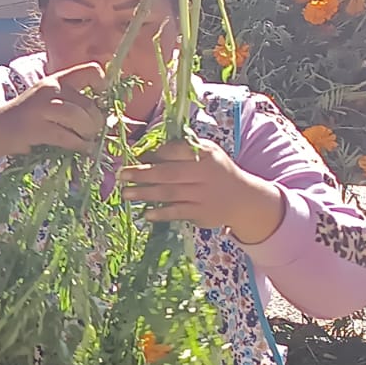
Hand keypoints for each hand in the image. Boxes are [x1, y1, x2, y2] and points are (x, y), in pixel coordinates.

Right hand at [0, 62, 107, 174]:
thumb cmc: (27, 118)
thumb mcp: (47, 101)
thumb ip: (71, 102)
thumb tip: (104, 117)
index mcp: (56, 80)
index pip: (90, 71)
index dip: (102, 85)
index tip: (102, 100)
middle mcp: (50, 89)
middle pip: (88, 103)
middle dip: (97, 121)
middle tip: (94, 132)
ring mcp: (41, 108)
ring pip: (79, 118)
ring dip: (88, 133)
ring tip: (87, 140)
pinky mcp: (36, 128)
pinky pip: (66, 137)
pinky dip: (78, 145)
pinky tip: (82, 149)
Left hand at [118, 139, 286, 242]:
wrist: (244, 198)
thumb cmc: (216, 171)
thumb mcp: (207, 154)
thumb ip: (181, 150)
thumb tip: (146, 154)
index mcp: (206, 154)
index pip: (176, 151)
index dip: (155, 154)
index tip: (136, 156)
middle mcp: (205, 173)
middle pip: (168, 173)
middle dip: (142, 174)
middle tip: (121, 175)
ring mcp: (203, 195)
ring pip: (169, 193)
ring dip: (145, 194)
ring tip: (125, 194)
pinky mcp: (202, 213)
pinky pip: (177, 212)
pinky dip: (161, 213)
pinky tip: (146, 213)